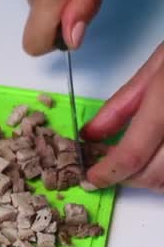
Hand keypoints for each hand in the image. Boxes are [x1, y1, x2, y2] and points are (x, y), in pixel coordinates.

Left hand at [81, 43, 163, 190]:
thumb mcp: (157, 67)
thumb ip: (121, 105)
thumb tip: (90, 135)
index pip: (133, 153)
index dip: (107, 172)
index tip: (92, 178)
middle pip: (155, 175)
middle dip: (128, 178)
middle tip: (110, 168)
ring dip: (152, 180)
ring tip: (137, 164)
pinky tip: (161, 158)